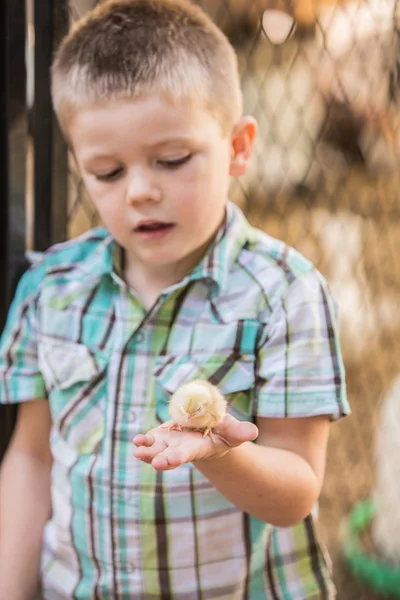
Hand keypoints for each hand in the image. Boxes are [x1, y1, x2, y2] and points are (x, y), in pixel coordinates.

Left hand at [133, 414, 257, 470]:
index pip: (186, 454)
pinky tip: (137, 440)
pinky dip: (143, 441)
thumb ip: (240, 432)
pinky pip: (149, 440)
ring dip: (146, 451)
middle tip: (154, 462)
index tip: (168, 460)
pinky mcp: (160, 436)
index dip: (177, 456)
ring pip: (155, 450)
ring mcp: (168, 444)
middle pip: (168, 456)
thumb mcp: (232, 431)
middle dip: (160, 459)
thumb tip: (253, 431)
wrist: (207, 432)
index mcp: (197, 448)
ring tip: (138, 449)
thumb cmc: (222, 432)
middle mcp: (180, 449)